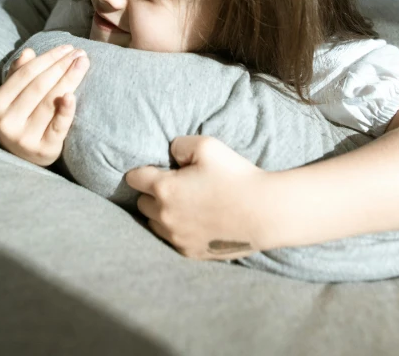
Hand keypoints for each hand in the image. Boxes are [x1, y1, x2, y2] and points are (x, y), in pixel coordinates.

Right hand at [0, 44, 89, 166]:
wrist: (25, 160)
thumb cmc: (22, 120)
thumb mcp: (13, 98)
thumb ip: (18, 75)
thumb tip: (28, 52)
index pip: (26, 74)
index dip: (48, 58)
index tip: (67, 48)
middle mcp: (8, 121)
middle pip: (39, 86)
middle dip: (62, 66)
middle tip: (81, 53)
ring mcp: (25, 137)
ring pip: (50, 102)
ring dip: (69, 79)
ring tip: (83, 63)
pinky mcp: (44, 149)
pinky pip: (58, 126)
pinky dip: (66, 111)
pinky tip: (72, 95)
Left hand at [126, 136, 269, 260]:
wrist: (264, 213)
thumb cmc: (235, 176)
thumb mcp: (206, 145)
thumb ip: (180, 145)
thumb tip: (170, 153)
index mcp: (164, 189)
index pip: (134, 179)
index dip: (141, 171)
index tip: (152, 169)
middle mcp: (165, 217)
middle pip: (142, 203)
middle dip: (152, 193)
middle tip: (173, 185)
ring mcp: (177, 238)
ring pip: (155, 224)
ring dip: (162, 213)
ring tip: (183, 203)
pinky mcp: (190, 253)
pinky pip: (172, 240)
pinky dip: (177, 230)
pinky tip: (194, 220)